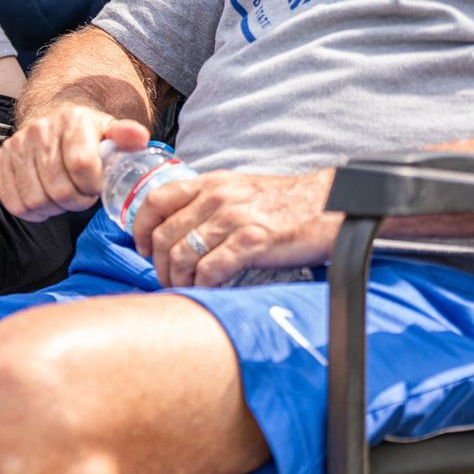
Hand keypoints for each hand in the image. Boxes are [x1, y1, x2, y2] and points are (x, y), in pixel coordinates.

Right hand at [0, 106, 150, 221]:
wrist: (53, 120)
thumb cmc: (86, 134)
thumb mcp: (110, 131)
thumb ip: (126, 136)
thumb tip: (139, 138)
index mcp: (72, 121)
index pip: (81, 165)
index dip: (92, 187)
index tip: (96, 187)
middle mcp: (40, 130)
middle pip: (58, 189)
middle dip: (76, 202)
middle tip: (82, 197)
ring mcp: (17, 145)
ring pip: (35, 200)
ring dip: (54, 209)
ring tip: (64, 199)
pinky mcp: (1, 160)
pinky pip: (13, 202)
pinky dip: (32, 212)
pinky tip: (45, 204)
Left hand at [132, 168, 339, 287]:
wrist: (333, 205)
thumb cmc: (287, 202)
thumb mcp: (240, 189)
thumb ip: (208, 201)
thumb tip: (179, 225)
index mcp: (210, 183)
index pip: (156, 201)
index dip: (139, 227)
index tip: (140, 247)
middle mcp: (216, 199)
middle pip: (163, 236)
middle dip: (158, 264)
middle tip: (166, 279)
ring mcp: (232, 220)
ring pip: (181, 255)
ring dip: (177, 279)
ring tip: (185, 288)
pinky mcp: (252, 243)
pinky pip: (210, 270)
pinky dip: (202, 285)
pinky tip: (207, 290)